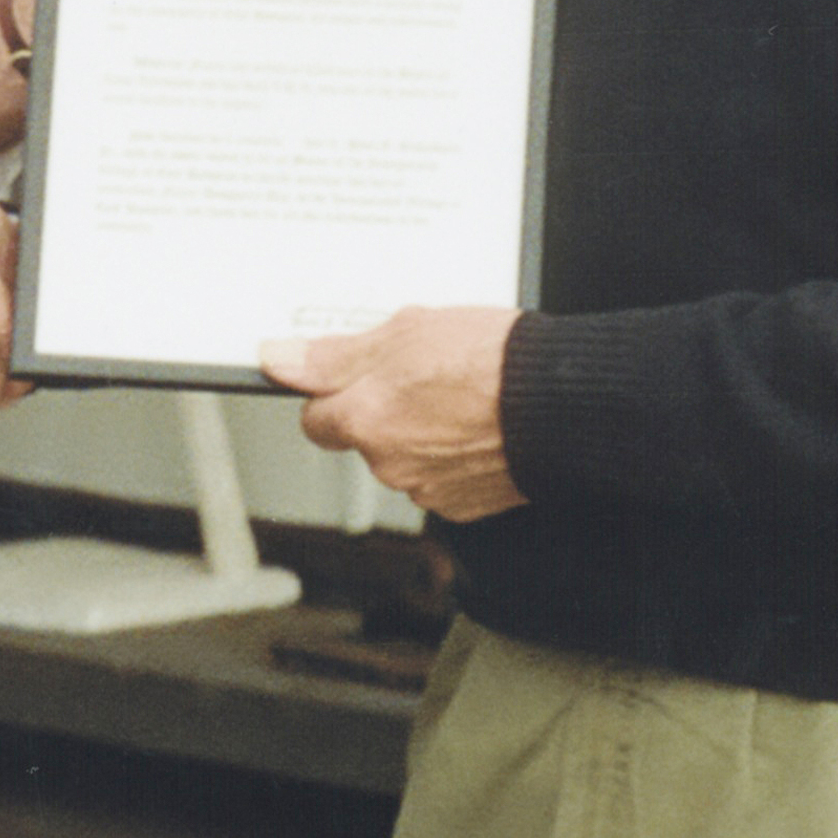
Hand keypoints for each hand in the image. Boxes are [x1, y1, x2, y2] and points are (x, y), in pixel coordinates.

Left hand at [260, 306, 524, 521]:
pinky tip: (480, 426)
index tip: (359, 375)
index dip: (336, 390)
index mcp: (365, 417)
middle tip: (426, 374)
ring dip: (422, 432)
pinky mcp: (463, 506)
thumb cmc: (493, 362)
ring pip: (405, 457)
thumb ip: (334, 354)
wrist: (558, 402)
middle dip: (386, 409)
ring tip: (463, 396)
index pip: (316, 416)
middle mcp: (387, 462)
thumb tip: (279, 360)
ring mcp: (426, 488)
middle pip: (364, 436)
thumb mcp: (406, 331)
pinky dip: (454, 457)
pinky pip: (442, 478)